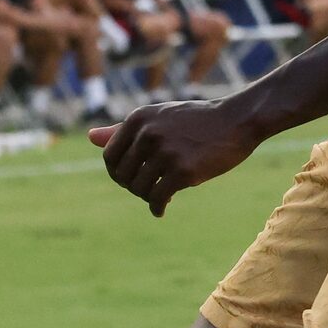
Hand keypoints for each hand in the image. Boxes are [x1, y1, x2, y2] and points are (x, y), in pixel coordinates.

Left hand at [90, 100, 258, 217]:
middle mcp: (148, 134)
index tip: (132, 179)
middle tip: (150, 189)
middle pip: (123, 175)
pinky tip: (162, 209)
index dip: (117, 173)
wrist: (237, 120)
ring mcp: (165, 153)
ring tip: (160, 195)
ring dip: (147, 197)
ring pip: (140, 188)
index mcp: (138, 119)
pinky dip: (157, 208)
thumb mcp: (158, 118)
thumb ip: (124, 130)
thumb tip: (90, 137)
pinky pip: (158, 198)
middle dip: (133, 187)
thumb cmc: (198, 120)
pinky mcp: (184, 171)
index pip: (109, 157)